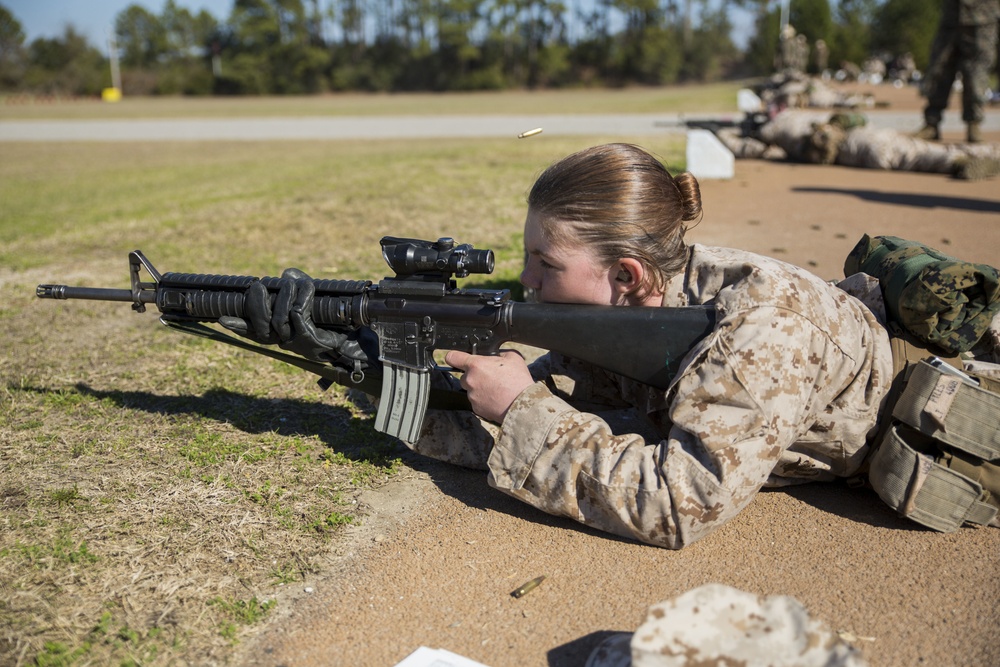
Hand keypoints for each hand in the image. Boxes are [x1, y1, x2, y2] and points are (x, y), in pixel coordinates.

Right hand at [219, 268, 377, 368]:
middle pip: (259, 321)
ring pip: (279, 313)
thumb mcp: (313, 301)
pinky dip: (302, 296)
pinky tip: (307, 288)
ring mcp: (296, 341)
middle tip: (258, 285)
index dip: (238, 326)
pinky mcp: (309, 338)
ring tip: (294, 284)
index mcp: (281, 334)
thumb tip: (286, 273)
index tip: (222, 318)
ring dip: (287, 293)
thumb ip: (298, 287)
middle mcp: (285, 341)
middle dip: (257, 301)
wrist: (358, 341)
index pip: (252, 331)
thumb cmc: (337, 322)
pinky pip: (298, 312)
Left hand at [444, 349, 533, 422]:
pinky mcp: (476, 408)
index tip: (456, 358)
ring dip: (479, 388)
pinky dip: (483, 400)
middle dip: (474, 375)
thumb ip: (499, 353)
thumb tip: (495, 355)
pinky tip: (496, 398)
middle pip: (464, 376)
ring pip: (471, 389)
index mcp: (476, 365)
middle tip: (490, 377)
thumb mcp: (512, 357)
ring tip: (496, 389)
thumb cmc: (518, 381)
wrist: (522, 404)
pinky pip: (476, 401)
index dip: (454, 356)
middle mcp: (470, 380)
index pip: (452, 357)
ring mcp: (472, 396)